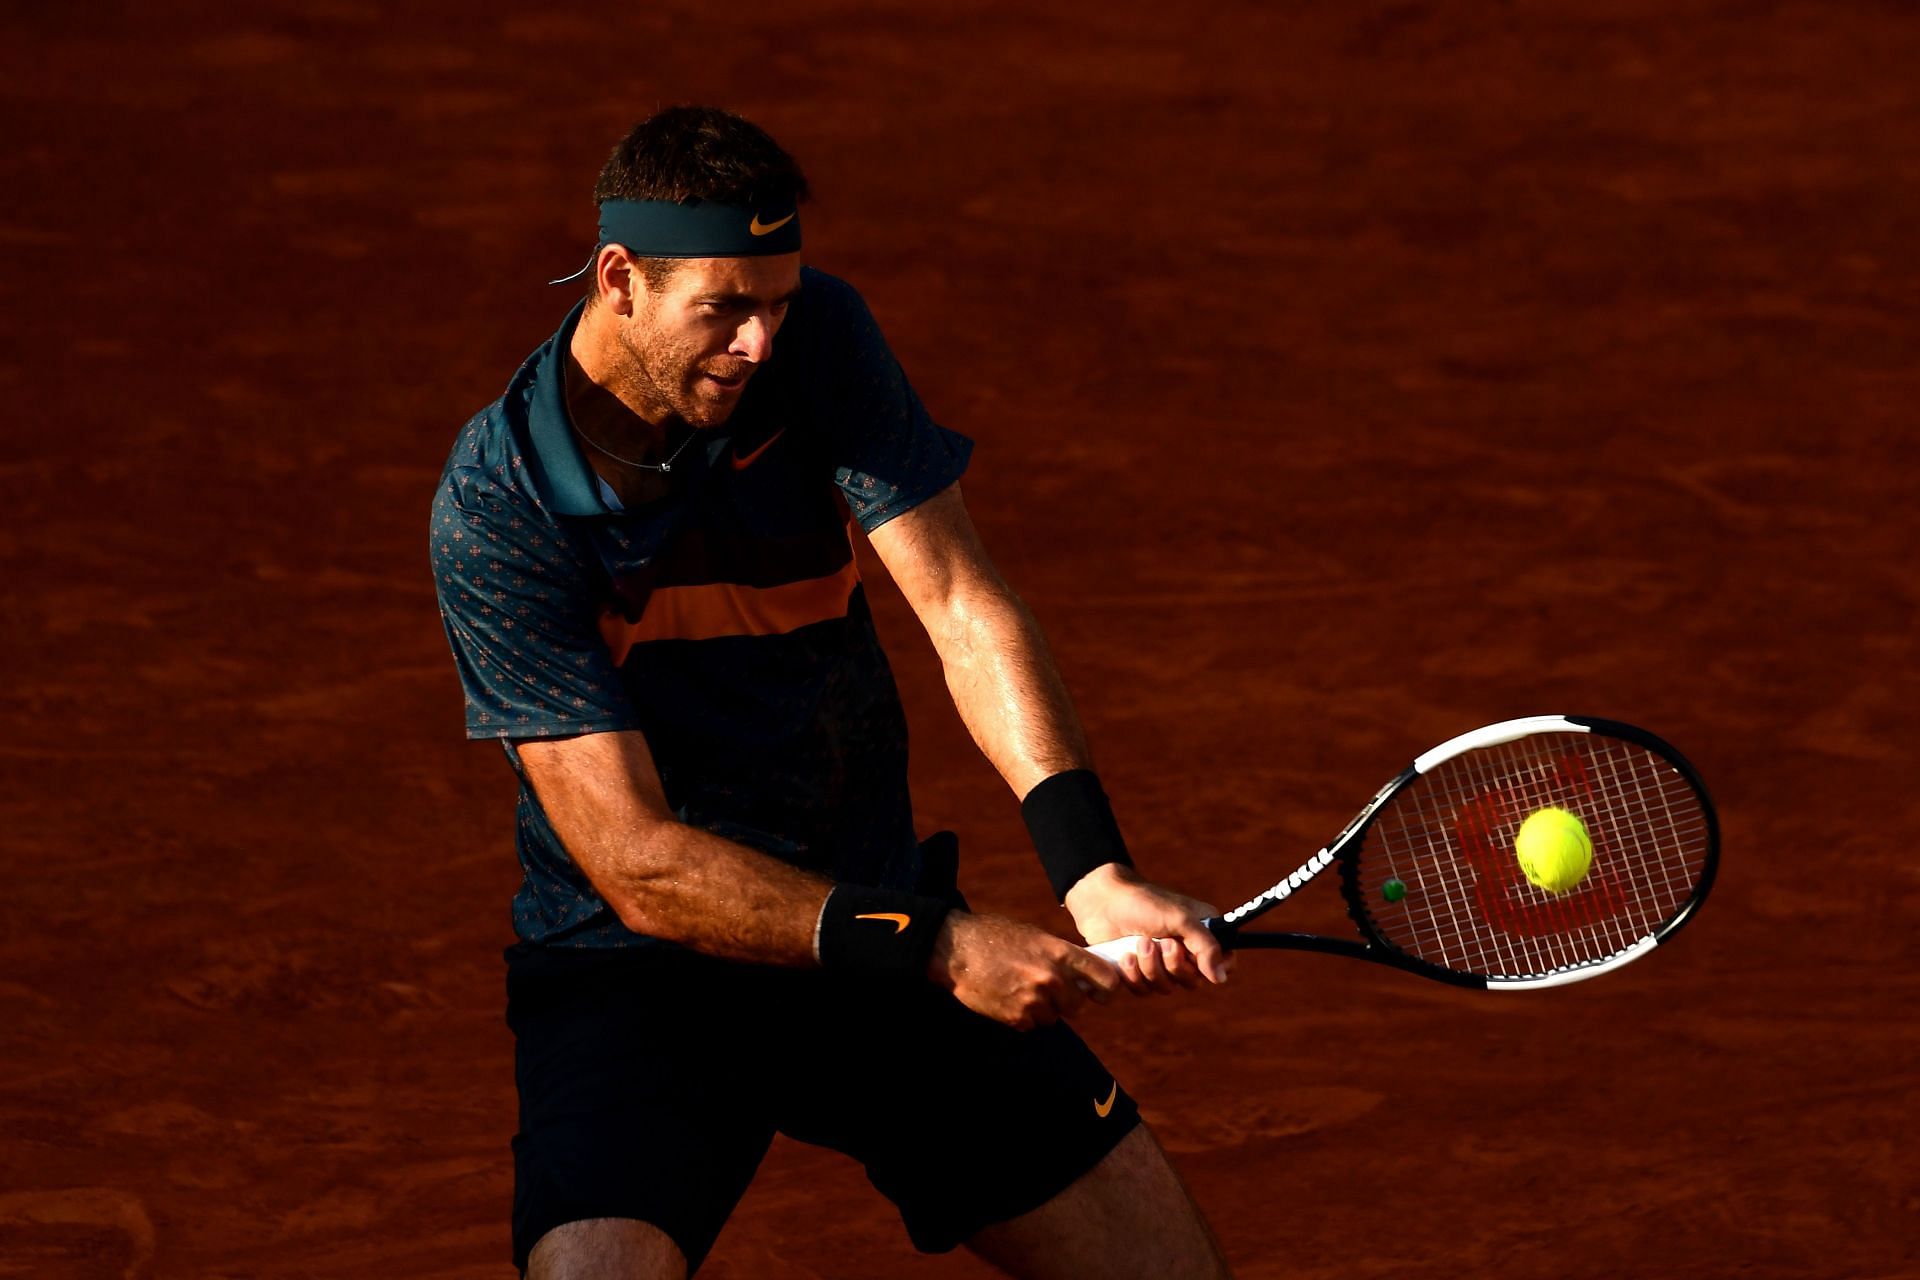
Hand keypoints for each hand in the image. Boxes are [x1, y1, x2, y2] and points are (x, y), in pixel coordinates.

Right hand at [928, 911, 1122, 1030]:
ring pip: (1053, 1018)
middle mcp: (1052, 978)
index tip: (1099, 992)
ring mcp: (1034, 1000)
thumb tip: (1081, 974)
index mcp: (1060, 953)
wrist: (956, 950)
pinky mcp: (1016, 1017)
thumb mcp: (1034, 936)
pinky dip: (1022, 1016)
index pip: (1105, 979)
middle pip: (1078, 1006)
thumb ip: (1059, 955)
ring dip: (1042, 1010)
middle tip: (1048, 991)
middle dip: (1067, 1002)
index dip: (1105, 989)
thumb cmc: (994, 936)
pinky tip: (1007, 997)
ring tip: (1020, 990)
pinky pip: (1031, 1024)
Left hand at [1064, 863, 1231, 993]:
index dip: (1215, 969)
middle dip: (1174, 965)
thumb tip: (1221, 979)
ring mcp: (1160, 962)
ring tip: (1139, 943)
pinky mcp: (1138, 971)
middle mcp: (1185, 950)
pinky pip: (1144, 990)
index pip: (1224, 962)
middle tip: (1162, 943)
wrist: (1102, 902)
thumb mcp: (1180, 919)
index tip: (1200, 963)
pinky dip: (1134, 976)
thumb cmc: (1144, 903)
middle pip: (1193, 981)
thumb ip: (1205, 946)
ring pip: (1167, 987)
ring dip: (1152, 968)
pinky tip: (1124, 957)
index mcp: (1202, 932)